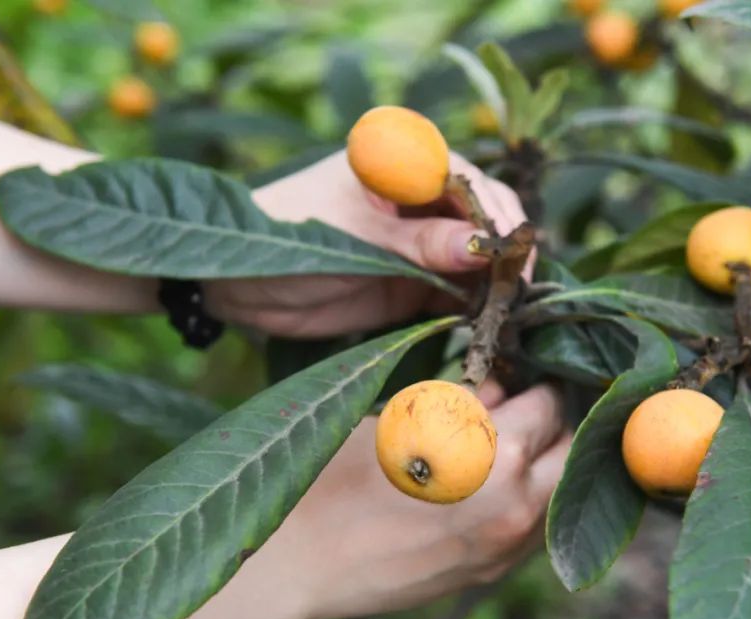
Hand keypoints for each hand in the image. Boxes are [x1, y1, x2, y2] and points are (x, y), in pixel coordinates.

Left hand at [203, 150, 525, 337]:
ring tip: (507, 311)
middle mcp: (417, 199)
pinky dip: (473, 308)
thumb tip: (481, 247)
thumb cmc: (283, 236)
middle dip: (501, 251)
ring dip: (493, 283)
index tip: (508, 248)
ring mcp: (418, 243)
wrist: (235, 285)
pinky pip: (456, 293)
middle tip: (515, 288)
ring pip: (475, 259)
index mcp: (400, 163)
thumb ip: (417, 244)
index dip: (494, 212)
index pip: (466, 179)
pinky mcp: (413, 284)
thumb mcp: (352, 238)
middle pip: (481, 218)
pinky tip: (486, 322)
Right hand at [259, 383, 570, 618]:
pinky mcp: (488, 574)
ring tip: (502, 446)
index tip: (521, 374)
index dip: (535, 383)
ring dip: (541, 466)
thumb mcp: (403, 422)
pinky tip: (485, 487)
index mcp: (499, 458)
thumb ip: (462, 406)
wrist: (299, 561)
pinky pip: (529, 528)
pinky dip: (522, 501)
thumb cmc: (338, 477)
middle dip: (549, 424)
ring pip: (555, 494)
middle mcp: (517, 508)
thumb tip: (498, 392)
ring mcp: (505, 549)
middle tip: (518, 407)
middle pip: (568, 451)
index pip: (548, 405)